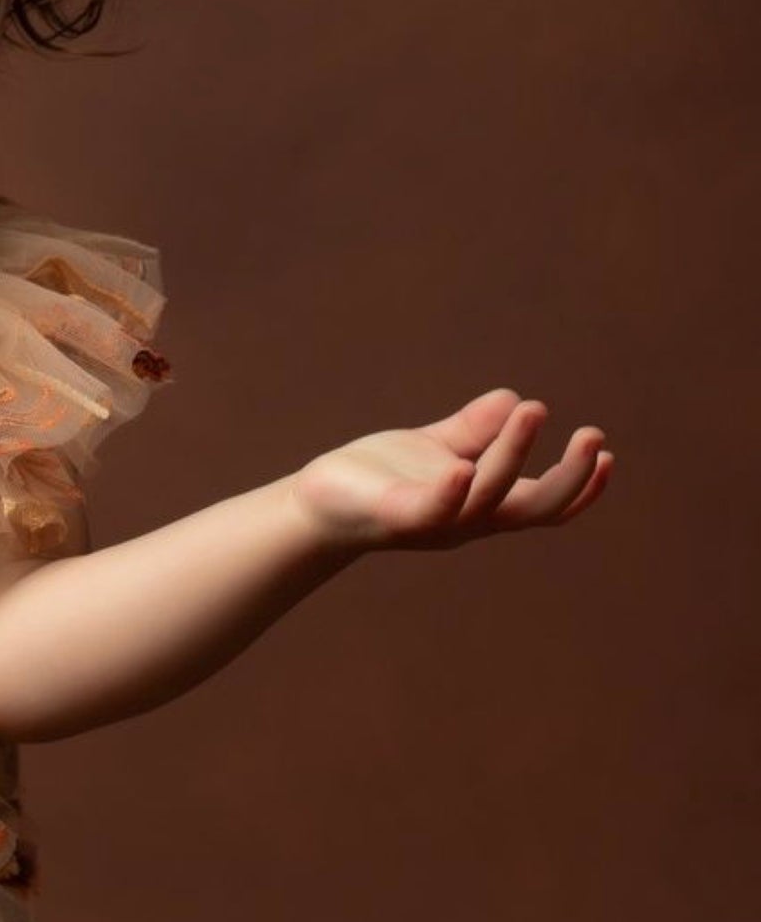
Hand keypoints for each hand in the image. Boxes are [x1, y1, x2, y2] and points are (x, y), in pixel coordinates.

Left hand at [292, 388, 612, 551]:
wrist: (315, 506)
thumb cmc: (377, 480)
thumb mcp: (436, 448)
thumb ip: (473, 429)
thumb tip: (513, 399)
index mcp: (483, 505)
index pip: (545, 504)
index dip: (581, 485)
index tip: (607, 452)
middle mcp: (468, 520)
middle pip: (535, 508)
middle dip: (570, 477)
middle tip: (593, 436)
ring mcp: (435, 522)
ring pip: (489, 498)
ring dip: (514, 454)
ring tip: (531, 409)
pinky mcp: (397, 517)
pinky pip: (432, 510)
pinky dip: (452, 490)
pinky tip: (463, 466)